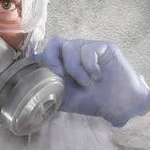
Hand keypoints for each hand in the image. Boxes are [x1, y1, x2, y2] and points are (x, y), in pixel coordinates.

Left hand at [34, 37, 149, 126]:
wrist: (120, 105)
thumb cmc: (93, 101)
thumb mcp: (65, 100)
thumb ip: (48, 92)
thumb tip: (29, 93)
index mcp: (61, 63)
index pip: (44, 52)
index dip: (39, 59)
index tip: (39, 71)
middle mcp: (73, 53)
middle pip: (54, 43)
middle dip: (52, 59)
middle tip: (59, 75)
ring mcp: (88, 48)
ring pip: (70, 46)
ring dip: (75, 67)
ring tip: (86, 83)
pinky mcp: (103, 47)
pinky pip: (88, 49)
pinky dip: (90, 65)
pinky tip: (98, 76)